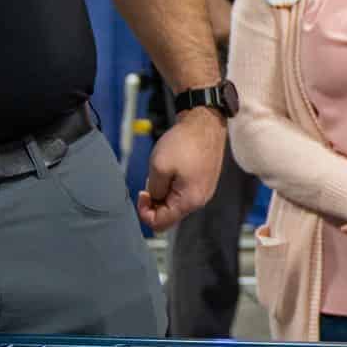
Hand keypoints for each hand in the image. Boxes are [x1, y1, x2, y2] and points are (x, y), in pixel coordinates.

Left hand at [136, 108, 226, 230]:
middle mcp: (200, 200)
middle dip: (155, 202)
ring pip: (176, 203)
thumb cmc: (183, 143)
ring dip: (164, 192)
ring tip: (162, 171)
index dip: (145, 212)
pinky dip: (173, 185)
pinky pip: (184, 193)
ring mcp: (204, 191)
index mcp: (189, 201)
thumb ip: (154, 191)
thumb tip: (156, 200)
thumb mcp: (158, 167)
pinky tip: (172, 169)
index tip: (142, 192)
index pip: (160, 223)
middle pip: (169, 215)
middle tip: (151, 180)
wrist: (204, 123)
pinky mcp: (204, 181)